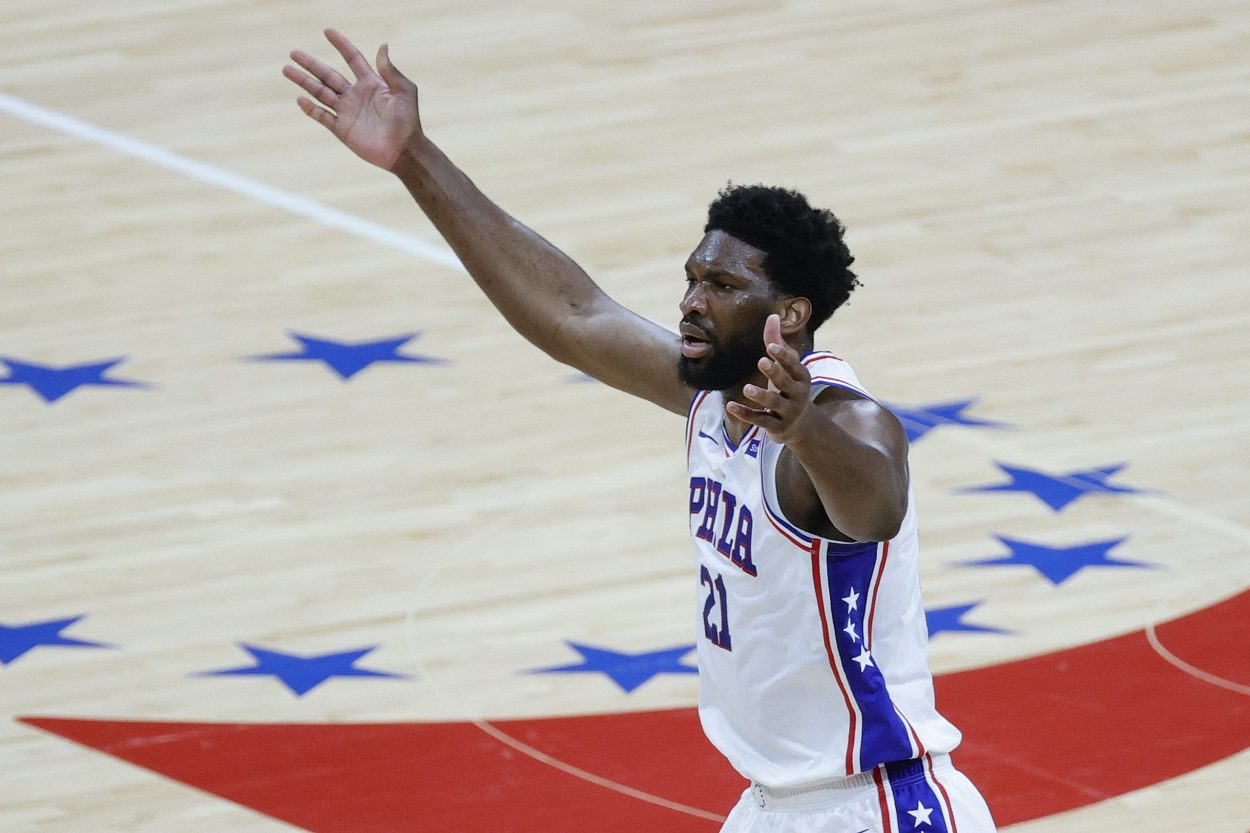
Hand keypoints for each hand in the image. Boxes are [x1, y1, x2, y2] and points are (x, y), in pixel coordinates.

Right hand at [283, 29, 421, 170]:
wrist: (404, 150)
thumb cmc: (408, 121)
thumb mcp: (404, 91)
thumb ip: (390, 70)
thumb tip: (382, 45)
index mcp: (371, 83)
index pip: (352, 59)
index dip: (341, 45)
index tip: (327, 32)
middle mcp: (356, 95)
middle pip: (328, 75)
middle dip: (311, 64)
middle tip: (293, 52)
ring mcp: (347, 112)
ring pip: (321, 93)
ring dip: (304, 81)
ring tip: (287, 69)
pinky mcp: (342, 129)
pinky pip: (323, 116)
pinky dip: (311, 109)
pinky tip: (300, 99)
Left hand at [726, 314, 812, 442]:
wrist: (800, 425)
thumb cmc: (789, 387)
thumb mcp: (786, 367)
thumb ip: (777, 343)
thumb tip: (772, 316)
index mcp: (801, 376)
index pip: (793, 364)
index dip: (783, 355)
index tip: (770, 346)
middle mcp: (798, 394)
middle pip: (785, 382)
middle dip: (775, 372)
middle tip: (761, 361)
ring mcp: (787, 411)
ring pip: (774, 403)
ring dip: (761, 395)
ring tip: (747, 388)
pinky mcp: (776, 426)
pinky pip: (760, 420)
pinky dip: (745, 413)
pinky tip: (730, 406)